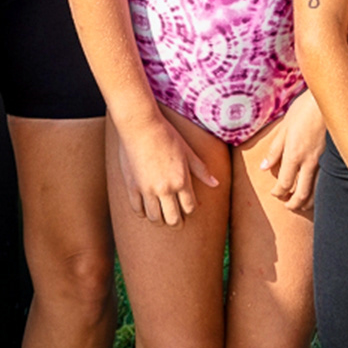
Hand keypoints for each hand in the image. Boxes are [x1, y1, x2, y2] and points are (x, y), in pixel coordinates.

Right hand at [116, 111, 220, 225]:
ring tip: (161, 217)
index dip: (190, 211)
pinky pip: (137, 209)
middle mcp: (165, 188)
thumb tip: (216, 184)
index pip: (190, 208)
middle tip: (177, 222)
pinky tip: (145, 209)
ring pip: (154, 218)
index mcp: (181, 180)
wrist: (140, 125)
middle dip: (177, 223)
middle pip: (173, 218)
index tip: (188, 208)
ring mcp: (147, 189)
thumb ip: (201, 170)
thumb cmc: (166, 135)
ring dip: (159, 220)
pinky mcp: (132, 186)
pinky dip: (142, 212)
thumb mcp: (187, 152)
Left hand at [257, 91, 325, 212]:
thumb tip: (264, 167)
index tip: (275, 194)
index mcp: (294, 153)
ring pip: (317, 190)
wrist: (329, 99)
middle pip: (302, 193)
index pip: (284, 183)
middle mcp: (309, 161)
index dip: (278, 192)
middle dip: (294, 204)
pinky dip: (322, 190)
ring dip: (309, 201)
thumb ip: (274, 149)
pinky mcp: (335, 158)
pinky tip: (320, 191)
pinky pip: (327, 180)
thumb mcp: (284, 126)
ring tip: (304, 205)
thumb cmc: (304, 109)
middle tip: (288, 207)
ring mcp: (324, 160)